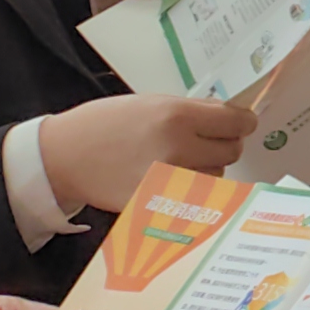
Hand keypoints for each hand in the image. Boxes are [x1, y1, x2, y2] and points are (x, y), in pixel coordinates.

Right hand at [45, 94, 258, 214]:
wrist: (66, 156)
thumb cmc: (105, 124)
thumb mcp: (151, 103)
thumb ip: (192, 111)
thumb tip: (231, 117)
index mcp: (177, 117)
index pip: (235, 122)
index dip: (243, 121)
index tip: (243, 122)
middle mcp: (178, 150)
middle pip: (231, 151)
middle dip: (225, 144)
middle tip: (208, 140)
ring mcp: (171, 182)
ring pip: (216, 176)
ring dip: (207, 168)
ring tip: (180, 159)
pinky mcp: (162, 206)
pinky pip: (196, 198)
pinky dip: (191, 190)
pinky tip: (173, 179)